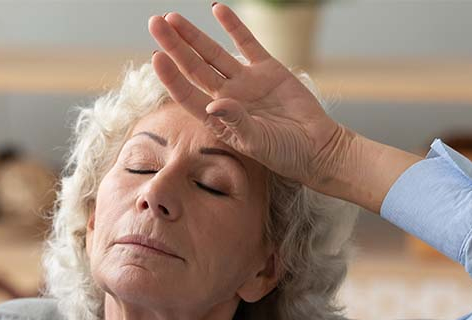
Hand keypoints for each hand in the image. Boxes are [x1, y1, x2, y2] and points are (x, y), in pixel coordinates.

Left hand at [147, 3, 356, 188]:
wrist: (317, 146)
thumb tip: (214, 105)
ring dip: (193, 35)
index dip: (171, 76)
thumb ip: (236, 123)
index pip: (187, 93)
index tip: (156, 57)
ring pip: (212, 53)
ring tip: (172, 18)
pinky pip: (246, 43)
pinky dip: (233, 26)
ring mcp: (244, 81)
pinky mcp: (267, 69)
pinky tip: (216, 9)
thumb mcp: (258, 142)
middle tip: (155, 23)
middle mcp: (226, 97)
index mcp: (217, 118)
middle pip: (193, 67)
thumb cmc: (285, 153)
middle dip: (174, 46)